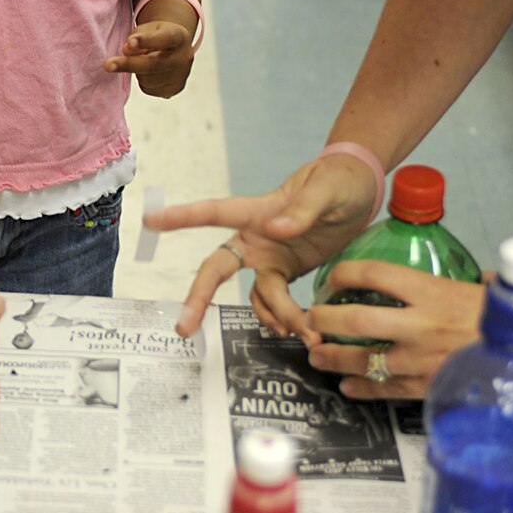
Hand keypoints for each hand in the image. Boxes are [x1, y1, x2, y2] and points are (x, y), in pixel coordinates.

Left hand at [103, 20, 195, 97]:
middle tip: (108, 65)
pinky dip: (143, 80)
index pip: (164, 38)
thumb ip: (138, 36)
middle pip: (153, 64)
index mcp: (179, 36)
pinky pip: (148, 88)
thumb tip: (127, 50)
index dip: (146, 41)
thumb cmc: (158, 36)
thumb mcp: (150, 28)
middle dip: (129, 64)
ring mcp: (181, 76)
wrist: (177, 50)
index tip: (130, 42)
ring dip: (137, 71)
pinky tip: (149, 72)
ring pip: (147, 78)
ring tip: (143, 59)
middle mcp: (184, 58)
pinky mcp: (174, 90)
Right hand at [148, 154, 379, 337]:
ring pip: (255, 295)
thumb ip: (303, 210)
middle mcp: (256, 238)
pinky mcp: (287, 273)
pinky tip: (300, 329)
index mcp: (259, 211)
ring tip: (299, 332)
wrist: (362, 192)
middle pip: (217, 269)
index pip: (213, 213)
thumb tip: (276, 230)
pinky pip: (276, 302)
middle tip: (184, 327)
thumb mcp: (327, 189)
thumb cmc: (340, 180)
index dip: (181, 217)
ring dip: (272, 317)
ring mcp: (270, 258)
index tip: (150, 221)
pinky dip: (285, 318)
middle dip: (198, 297)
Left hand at [305, 261, 487, 399]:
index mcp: (433, 291)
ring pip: (363, 359)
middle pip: (356, 319)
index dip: (344, 273)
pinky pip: (386, 389)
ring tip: (316, 354)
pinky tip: (347, 386)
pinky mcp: (430, 388)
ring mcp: (423, 360)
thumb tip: (469, 280)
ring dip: (334, 357)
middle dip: (324, 319)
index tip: (332, 277)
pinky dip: (362, 388)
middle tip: (310, 319)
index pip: (374, 274)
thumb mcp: (487, 288)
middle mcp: (421, 324)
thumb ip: (464, 285)